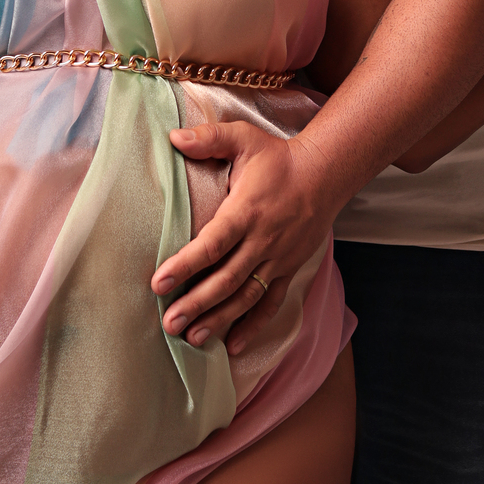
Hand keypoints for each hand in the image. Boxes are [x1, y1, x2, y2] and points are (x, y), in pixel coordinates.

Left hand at [150, 121, 336, 356]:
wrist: (325, 174)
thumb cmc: (279, 158)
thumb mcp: (244, 138)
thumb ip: (210, 138)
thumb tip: (173, 137)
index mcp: (247, 210)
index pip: (213, 243)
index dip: (185, 264)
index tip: (159, 282)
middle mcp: (262, 240)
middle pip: (226, 278)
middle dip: (196, 302)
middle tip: (169, 323)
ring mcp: (277, 258)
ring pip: (246, 296)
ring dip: (219, 319)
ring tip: (192, 338)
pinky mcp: (288, 269)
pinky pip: (271, 302)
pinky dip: (254, 325)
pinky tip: (234, 346)